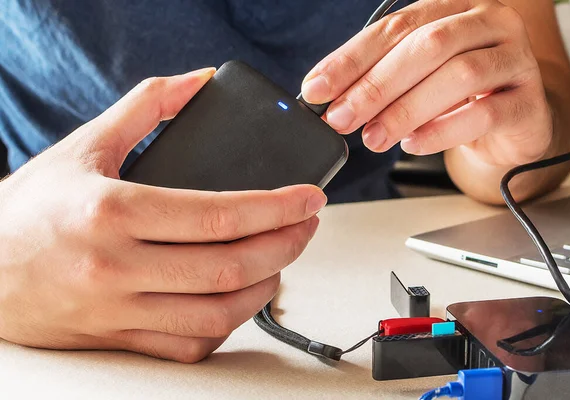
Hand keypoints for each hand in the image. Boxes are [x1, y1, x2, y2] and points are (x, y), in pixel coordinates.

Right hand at [0, 69, 325, 362]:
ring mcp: (118, 311)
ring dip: (266, 286)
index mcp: (112, 212)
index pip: (219, 216)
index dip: (277, 208)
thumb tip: (198, 83)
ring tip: (282, 257)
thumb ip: (146, 107)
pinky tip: (240, 295)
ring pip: (217, 313)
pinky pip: (189, 345)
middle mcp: (116, 267)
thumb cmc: (31, 207)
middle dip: (286, 244)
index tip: (310, 198)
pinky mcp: (119, 339)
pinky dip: (228, 323)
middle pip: (229, 267)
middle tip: (307, 224)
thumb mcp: (85, 145)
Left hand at [302, 0, 551, 166]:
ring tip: (373, 138)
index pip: (394, 26)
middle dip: (375, 85)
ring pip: (457, 76)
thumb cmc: (457, 96)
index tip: (316, 89)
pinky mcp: (528, 101)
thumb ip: (379, 78)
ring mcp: (514, 59)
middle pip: (426, 46)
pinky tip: (414, 144)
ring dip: (405, 110)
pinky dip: (442, 131)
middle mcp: (487, 23)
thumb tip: (328, 99)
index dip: (351, 58)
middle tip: (340, 118)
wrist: (512, 122)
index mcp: (452, 8)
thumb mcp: (416, 78)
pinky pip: (484, 113)